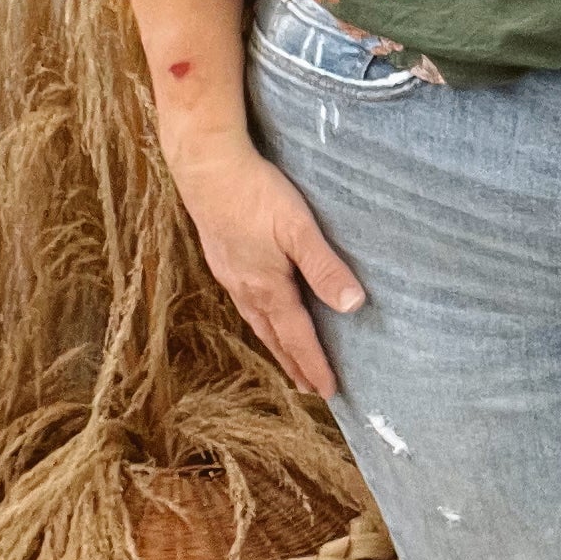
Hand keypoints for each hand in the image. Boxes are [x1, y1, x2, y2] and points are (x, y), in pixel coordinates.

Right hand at [165, 127, 365, 398]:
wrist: (206, 167)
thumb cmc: (256, 194)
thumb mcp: (298, 229)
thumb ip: (325, 267)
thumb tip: (354, 306)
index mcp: (268, 288)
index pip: (298, 337)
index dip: (315, 365)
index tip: (329, 392)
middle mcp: (246, 289)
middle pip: (275, 337)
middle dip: (294, 364)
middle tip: (310, 389)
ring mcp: (230, 275)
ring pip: (256, 322)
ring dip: (275, 345)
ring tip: (287, 360)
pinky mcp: (222, 258)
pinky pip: (244, 303)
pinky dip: (258, 320)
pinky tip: (259, 311)